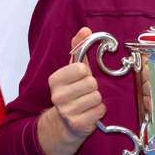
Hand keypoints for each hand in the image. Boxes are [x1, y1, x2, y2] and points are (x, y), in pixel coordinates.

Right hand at [47, 27, 105, 141]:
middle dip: (93, 87)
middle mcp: (57, 96)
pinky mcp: (77, 124)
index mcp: (54, 80)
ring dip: (97, 99)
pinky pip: (99, 111)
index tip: (81, 78)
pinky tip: (90, 112)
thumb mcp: (72, 69)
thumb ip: (78, 47)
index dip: (86, 73)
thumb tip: (85, 29)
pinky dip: (99, 111)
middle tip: (85, 92)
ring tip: (88, 102)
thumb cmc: (72, 91)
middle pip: (91, 83)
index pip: (80, 68)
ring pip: (97, 97)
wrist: (64, 123)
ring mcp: (66, 112)